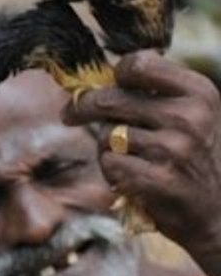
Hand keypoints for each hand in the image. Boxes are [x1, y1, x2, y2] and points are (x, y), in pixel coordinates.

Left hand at [63, 51, 220, 260]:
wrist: (216, 211)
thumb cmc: (192, 157)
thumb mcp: (190, 114)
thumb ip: (152, 93)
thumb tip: (93, 79)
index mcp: (198, 92)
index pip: (138, 64)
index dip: (114, 74)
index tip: (104, 83)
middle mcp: (189, 116)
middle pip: (109, 99)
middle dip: (82, 107)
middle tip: (69, 114)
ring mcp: (175, 149)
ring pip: (106, 135)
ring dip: (106, 148)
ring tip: (131, 159)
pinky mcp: (160, 179)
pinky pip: (109, 163)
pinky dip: (112, 171)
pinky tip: (133, 178)